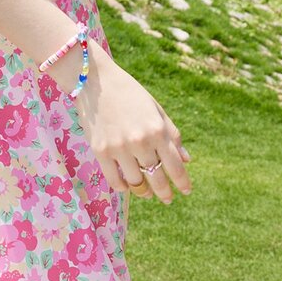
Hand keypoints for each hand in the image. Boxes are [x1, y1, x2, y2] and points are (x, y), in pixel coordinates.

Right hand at [73, 40, 192, 203]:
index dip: (182, 182)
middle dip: (164, 192)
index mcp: (157, 130)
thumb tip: (186, 160)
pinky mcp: (100, 151)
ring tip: (145, 191)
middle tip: (167, 199)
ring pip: (135, 182)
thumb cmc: (129, 93)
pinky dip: (123, 187)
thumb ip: (172, 135)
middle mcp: (139, 141)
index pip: (175, 166)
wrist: (95, 81)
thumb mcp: (156, 109)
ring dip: (143, 191)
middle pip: (156, 178)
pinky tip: (127, 185)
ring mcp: (118, 147)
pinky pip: (114, 180)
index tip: (186, 191)